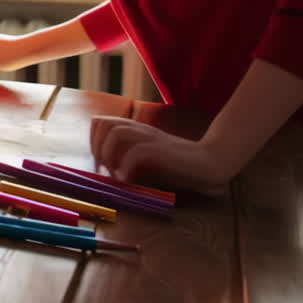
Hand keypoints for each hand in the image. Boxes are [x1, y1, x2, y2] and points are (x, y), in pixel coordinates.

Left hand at [89, 116, 232, 195]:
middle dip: (97, 147)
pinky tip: (128, 181)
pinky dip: (126, 168)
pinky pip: (136, 153)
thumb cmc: (176, 164)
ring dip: (109, 155)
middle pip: (103, 123)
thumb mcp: (147, 157)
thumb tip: (105, 169)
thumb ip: (128, 156)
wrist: (209, 162)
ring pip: (117, 133)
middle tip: (106, 168)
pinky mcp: (162, 151)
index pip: (100, 121)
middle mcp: (140, 130)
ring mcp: (151, 138)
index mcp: (135, 129)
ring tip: (116, 174)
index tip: (100, 160)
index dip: (94, 140)